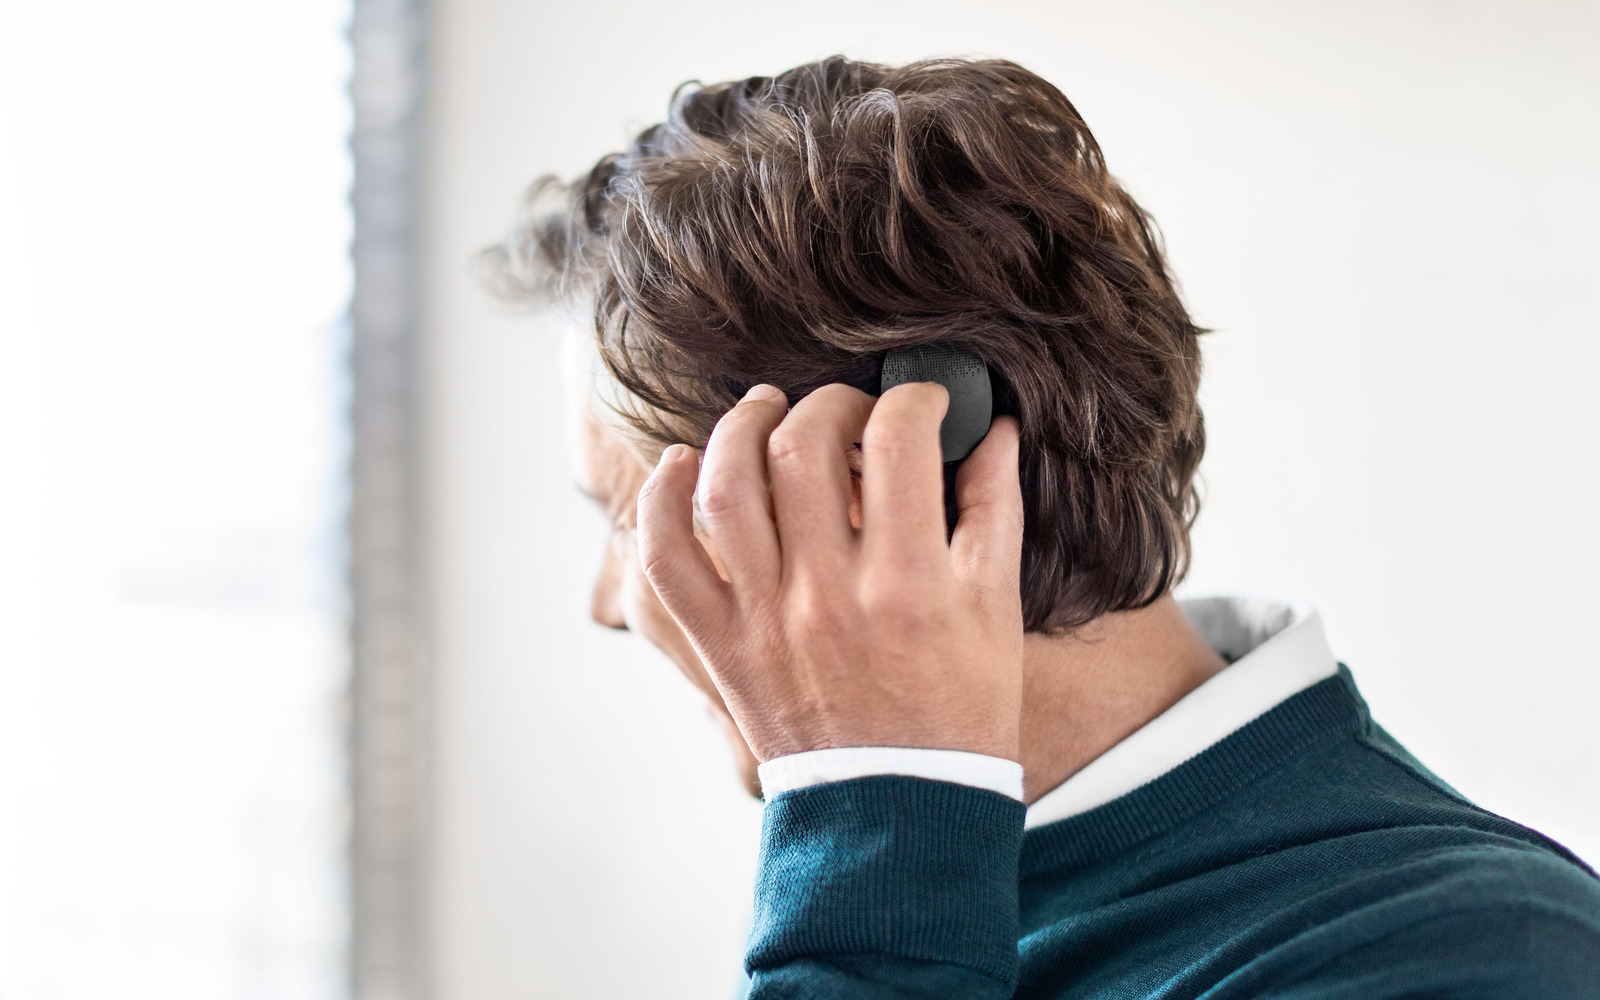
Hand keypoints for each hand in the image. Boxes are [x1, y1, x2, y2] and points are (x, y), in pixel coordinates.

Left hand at [635, 381, 1024, 762]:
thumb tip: (991, 429)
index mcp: (910, 581)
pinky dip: (662, 501)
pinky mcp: (723, 645)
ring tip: (764, 409)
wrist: (900, 809)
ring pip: (726, 487)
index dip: (913, 400)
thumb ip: (994, 510)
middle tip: (849, 412)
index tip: (920, 404)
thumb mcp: (996, 610)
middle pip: (802, 446)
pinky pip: (667, 560)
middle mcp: (830, 594)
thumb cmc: (958, 710)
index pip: (898, 442)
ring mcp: (766, 619)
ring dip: (740, 426)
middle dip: (829, 404)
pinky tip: (684, 465)